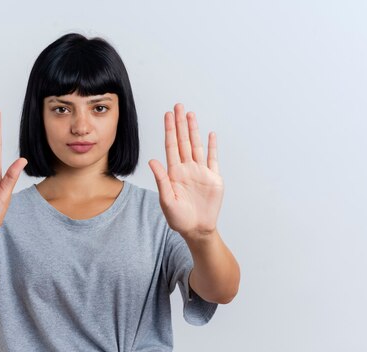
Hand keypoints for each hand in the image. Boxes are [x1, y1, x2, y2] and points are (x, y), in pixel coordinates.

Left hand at [148, 103, 223, 238]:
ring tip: (190, 114)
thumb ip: (161, 180)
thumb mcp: (167, 200)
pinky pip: (213, 159)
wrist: (197, 230)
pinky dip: (212, 146)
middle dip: (180, 123)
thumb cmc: (179, 219)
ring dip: (194, 130)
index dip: (169, 130)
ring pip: (197, 146)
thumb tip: (152, 161)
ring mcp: (200, 172)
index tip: (167, 115)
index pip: (171, 146)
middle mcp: (187, 169)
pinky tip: (210, 134)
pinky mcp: (213, 178)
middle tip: (178, 106)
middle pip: (183, 141)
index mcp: (174, 173)